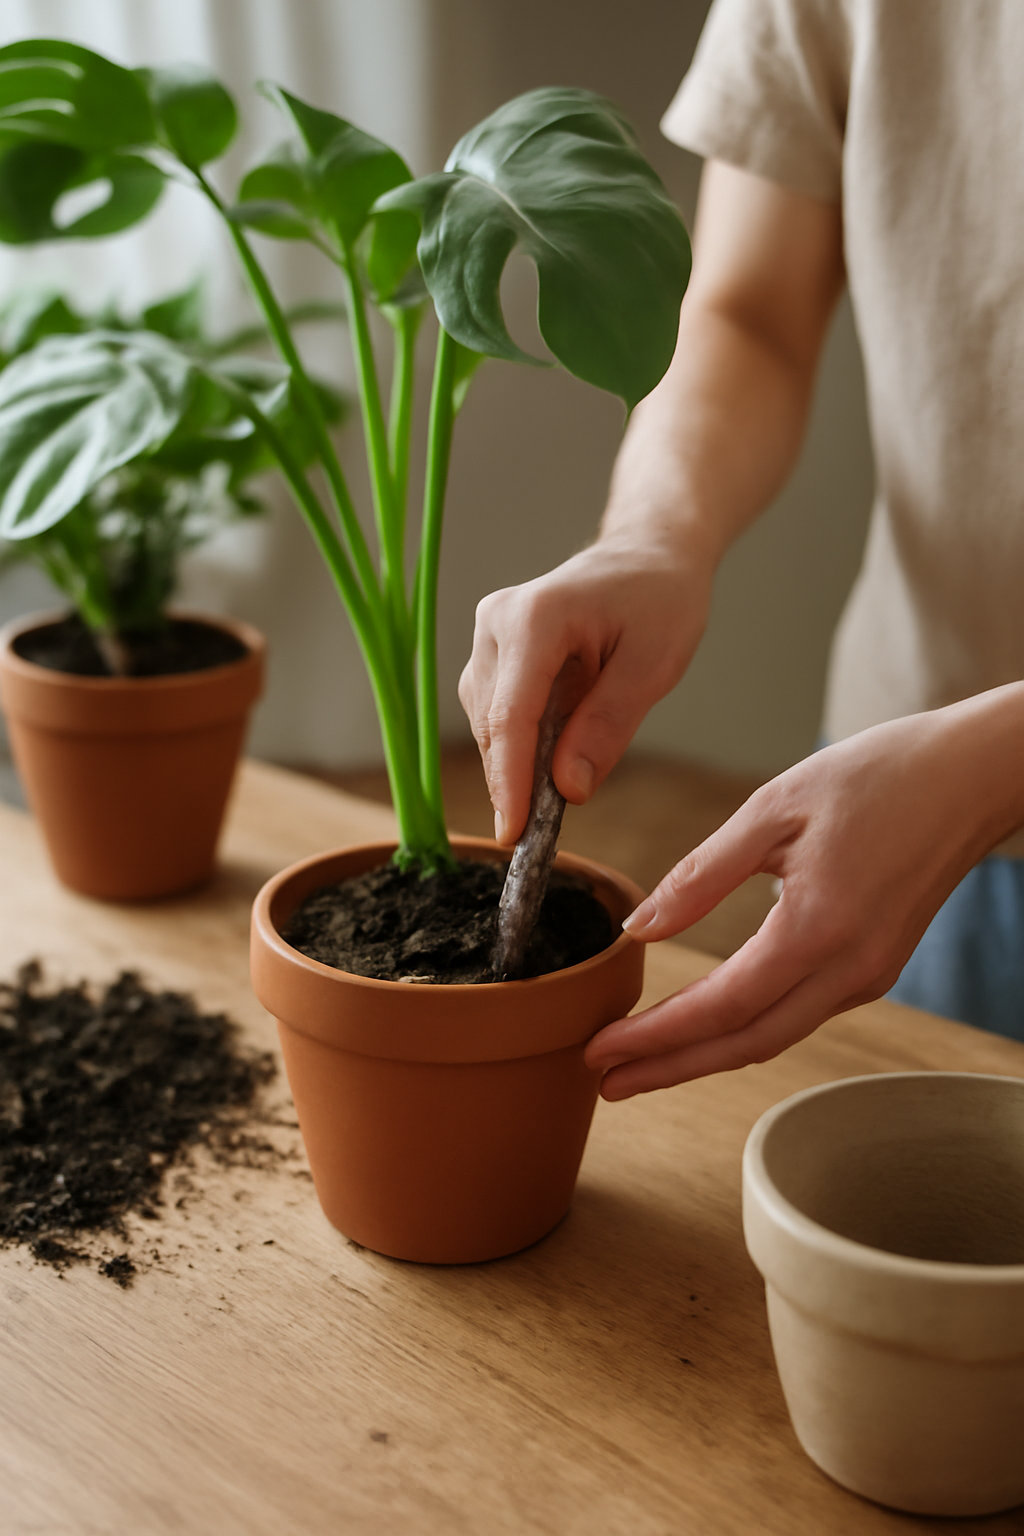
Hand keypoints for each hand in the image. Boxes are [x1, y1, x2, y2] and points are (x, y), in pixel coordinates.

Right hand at [458, 536, 710, 843]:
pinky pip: (496, 714)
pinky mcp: (492, 653)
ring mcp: (488, 636)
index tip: (515, 833)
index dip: (510, 780)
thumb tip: (568, 789)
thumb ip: (607, 726)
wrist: (648, 556)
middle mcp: (496, 622)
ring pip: (490, 724)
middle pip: (494, 724)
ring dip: (518, 764)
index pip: (511, 714)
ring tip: (561, 785)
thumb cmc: (659, 600)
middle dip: (515, 781)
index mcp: (535, 617)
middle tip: (544, 833)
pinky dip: (521, 746)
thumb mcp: (653, 666)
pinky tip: (552, 757)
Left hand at [586, 692, 1023, 1097]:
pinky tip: (706, 1022)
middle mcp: (849, 968)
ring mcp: (868, 974)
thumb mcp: (775, 807)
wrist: (973, 776)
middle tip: (605, 1080)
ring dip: (704, 1053)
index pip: (721, 1007)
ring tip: (640, 1059)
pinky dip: (744, 1027)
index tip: (599, 1052)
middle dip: (670, 1067)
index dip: (656, 1037)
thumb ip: (702, 874)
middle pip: (745, 1043)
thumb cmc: (880, 776)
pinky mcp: (875, 967)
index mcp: (818, 928)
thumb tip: (641, 926)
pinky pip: (799, 1013)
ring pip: (773, 1035)